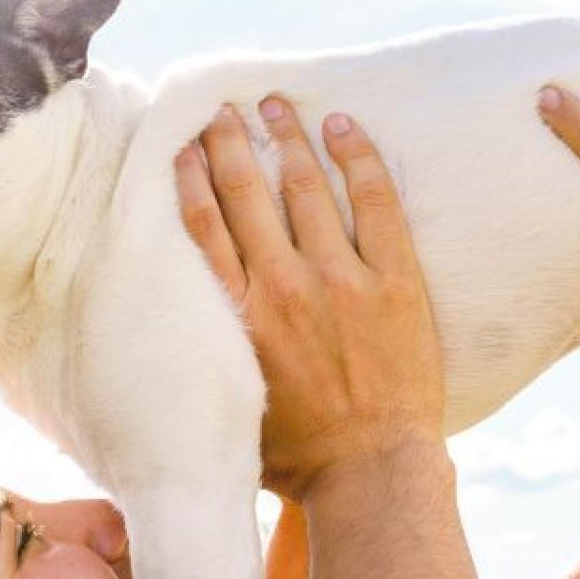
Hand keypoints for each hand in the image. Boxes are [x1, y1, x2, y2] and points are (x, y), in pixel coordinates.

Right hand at [176, 98, 446, 500]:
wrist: (371, 474)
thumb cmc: (296, 456)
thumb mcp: (232, 401)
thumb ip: (214, 356)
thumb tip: (186, 337)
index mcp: (238, 315)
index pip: (204, 225)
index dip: (192, 175)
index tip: (185, 142)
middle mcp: (281, 287)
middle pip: (246, 194)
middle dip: (231, 142)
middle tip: (222, 106)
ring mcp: (341, 280)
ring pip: (305, 188)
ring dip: (287, 138)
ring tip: (276, 103)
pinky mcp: (394, 283)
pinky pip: (375, 205)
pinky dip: (357, 160)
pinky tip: (342, 127)